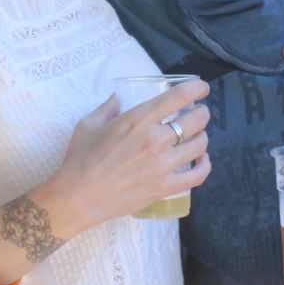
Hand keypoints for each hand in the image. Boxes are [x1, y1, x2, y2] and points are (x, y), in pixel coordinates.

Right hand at [46, 78, 212, 230]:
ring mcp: (162, 165)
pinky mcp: (164, 187)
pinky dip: (205, 165)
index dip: (196, 88)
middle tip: (199, 112)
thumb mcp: (89, 124)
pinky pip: (197, 175)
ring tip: (197, 135)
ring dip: (202, 136)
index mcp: (138, 120)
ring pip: (199, 145)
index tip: (201, 88)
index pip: (178, 97)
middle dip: (202, 112)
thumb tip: (118, 97)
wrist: (78, 196)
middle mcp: (155, 139)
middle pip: (195, 120)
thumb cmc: (81, 158)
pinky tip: (201, 159)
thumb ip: (108, 107)